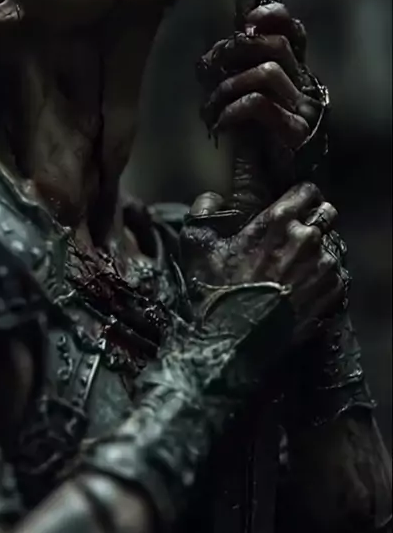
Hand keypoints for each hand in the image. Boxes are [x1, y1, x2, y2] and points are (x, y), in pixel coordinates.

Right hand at [180, 182, 346, 343]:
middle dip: (314, 220)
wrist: (233, 341)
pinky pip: (336, 276)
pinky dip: (323, 279)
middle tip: (294, 237)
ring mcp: (323, 267)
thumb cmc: (215, 291)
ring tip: (294, 269)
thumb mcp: (196, 246)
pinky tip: (301, 289)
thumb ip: (203, 211)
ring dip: (317, 253)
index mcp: (278, 220)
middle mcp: (307, 239)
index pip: (307, 190)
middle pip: (327, 214)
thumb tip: (213, 199)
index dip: (300, 197)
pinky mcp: (331, 293)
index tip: (292, 207)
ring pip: (331, 247)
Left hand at [198, 2, 324, 156]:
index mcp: (295, 76)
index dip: (271, 18)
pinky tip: (220, 125)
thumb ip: (238, 78)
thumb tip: (212, 56)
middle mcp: (305, 88)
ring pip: (266, 71)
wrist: (277, 196)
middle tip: (209, 69)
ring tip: (211, 109)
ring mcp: (304, 111)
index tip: (245, 24)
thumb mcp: (244, 106)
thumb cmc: (258, 151)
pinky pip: (259, 104)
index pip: (293, 32)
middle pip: (275, 45)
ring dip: (228, 86)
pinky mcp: (296, 133)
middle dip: (234, 51)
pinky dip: (232, 109)